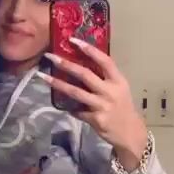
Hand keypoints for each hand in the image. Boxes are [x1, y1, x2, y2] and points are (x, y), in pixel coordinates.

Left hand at [40, 41, 147, 169]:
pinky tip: (62, 105)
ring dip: (58, 84)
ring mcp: (102, 106)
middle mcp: (110, 92)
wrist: (130, 133)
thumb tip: (81, 64)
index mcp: (118, 81)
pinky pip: (77, 110)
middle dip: (66, 64)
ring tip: (43, 77)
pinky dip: (68, 107)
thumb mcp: (120, 89)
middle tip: (50, 57)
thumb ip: (104, 78)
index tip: (73, 40)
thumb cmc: (123, 107)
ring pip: (76, 92)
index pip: (104, 61)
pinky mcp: (95, 119)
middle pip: (85, 74)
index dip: (89, 49)